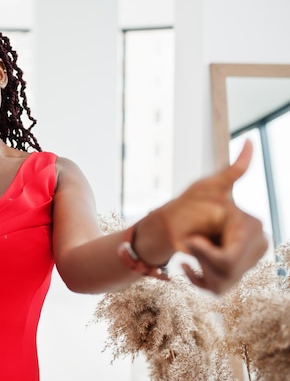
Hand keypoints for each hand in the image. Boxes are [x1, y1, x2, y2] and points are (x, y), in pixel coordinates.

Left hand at [163, 140, 267, 293]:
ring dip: (199, 270)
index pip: (229, 257)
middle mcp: (257, 246)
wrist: (175, 224)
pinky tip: (188, 266)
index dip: (204, 253)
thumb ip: (232, 170)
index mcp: (251, 227)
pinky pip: (217, 290)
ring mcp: (247, 263)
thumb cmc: (189, 203)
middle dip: (201, 260)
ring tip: (191, 251)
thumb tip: (251, 141)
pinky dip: (198, 281)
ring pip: (221, 284)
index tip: (190, 240)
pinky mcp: (235, 276)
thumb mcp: (208, 187)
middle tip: (189, 243)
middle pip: (226, 272)